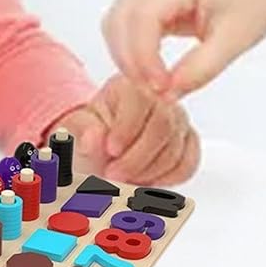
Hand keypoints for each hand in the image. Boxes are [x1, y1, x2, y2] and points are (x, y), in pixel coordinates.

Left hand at [56, 75, 200, 185]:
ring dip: (148, 172)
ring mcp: (178, 118)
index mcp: (129, 85)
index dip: (126, 129)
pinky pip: (188, 162)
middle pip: (163, 125)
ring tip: (126, 180)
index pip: (139, 100)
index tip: (111, 151)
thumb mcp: (77, 130)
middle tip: (115, 175)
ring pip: (175, 148)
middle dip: (137, 158)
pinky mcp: (188, 140)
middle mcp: (159, 98)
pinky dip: (167, 178)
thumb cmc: (92, 135)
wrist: (102, 150)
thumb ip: (82, 130)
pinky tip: (147, 181)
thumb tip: (94, 136)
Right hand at [102, 0, 265, 98]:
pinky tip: (153, 68)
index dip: (143, 59)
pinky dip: (133, 47)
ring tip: (155, 83)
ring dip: (128, 56)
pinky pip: (127, 20)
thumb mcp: (234, 42)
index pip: (142, 19)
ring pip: (116, 22)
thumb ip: (199, 70)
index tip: (159, 89)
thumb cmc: (259, 0)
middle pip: (119, 20)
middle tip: (154, 92)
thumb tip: (167, 94)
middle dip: (130, 62)